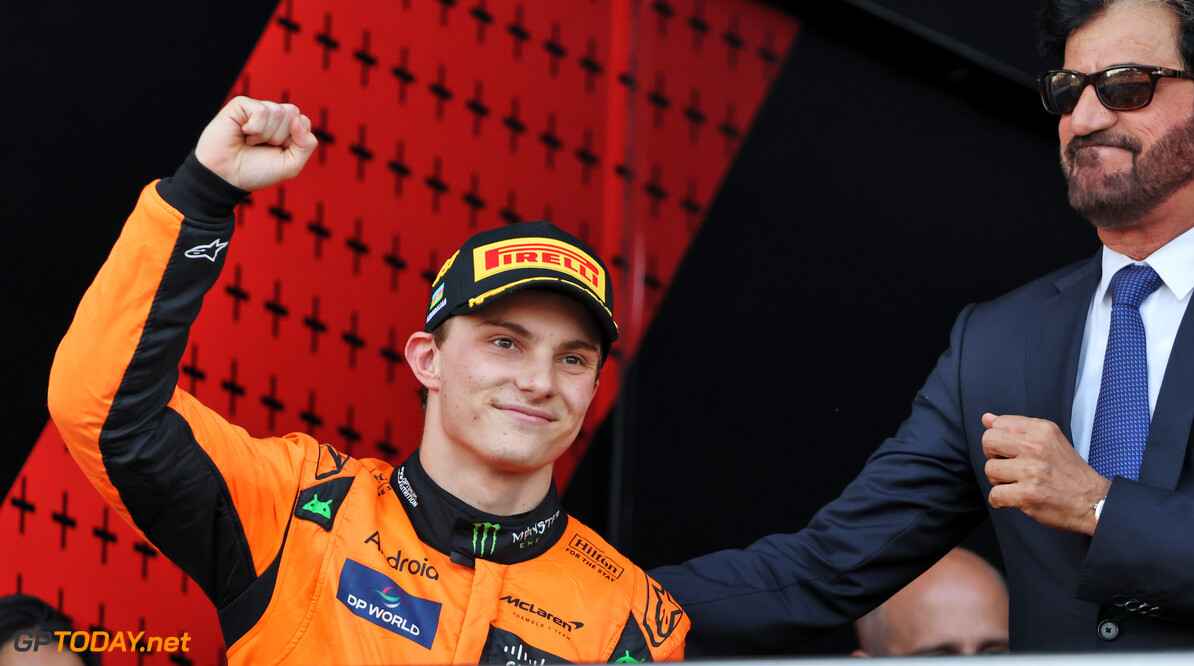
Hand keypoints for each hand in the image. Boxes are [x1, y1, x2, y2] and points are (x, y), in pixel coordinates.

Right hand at [194, 96, 317, 190]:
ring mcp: (256, 109)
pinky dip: (255, 128)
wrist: (226, 176)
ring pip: (278, 111)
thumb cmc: (256, 171)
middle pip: (293, 112)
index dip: (294, 140)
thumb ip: (307, 144)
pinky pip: (262, 110)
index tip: (277, 151)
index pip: (304, 121)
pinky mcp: (241, 105)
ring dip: (265, 134)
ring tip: (250, 141)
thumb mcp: (291, 165)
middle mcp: (272, 116)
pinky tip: (243, 133)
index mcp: (286, 128)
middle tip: (262, 146)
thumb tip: (300, 119)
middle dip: (280, 136)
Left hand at [982, 413, 1110, 534]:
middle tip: (1006, 465)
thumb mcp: (1050, 440)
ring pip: (989, 469)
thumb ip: (1018, 428)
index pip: (998, 423)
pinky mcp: (1028, 494)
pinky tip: (1013, 499)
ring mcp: (1032, 471)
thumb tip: (986, 418)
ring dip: (998, 481)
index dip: (998, 438)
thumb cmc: (1070, 473)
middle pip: (988, 441)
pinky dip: (1000, 501)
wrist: (1094, 501)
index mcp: (1042, 430)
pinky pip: (994, 494)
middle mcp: (1036, 447)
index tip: (1008, 450)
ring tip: (1014, 483)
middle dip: (992, 455)